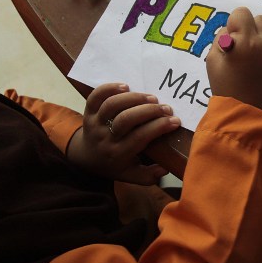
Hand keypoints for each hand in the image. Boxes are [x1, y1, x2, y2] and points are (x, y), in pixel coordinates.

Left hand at [66, 83, 180, 183]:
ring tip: (151, 97)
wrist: (87, 158)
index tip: (175, 121)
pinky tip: (126, 86)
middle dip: (149, 111)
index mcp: (117, 154)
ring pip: (111, 105)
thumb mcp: (131, 175)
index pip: (140, 137)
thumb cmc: (114, 164)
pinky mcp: (88, 111)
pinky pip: (95, 96)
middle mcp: (104, 138)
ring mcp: (94, 123)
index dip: (159, 127)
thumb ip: (149, 176)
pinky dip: (109, 88)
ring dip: (133, 98)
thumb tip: (166, 168)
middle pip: (126, 119)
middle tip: (166, 108)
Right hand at [205, 7, 261, 114]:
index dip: (233, 24)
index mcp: (245, 41)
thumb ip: (221, 39)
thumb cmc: (224, 88)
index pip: (242, 13)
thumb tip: (231, 32)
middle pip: (260, 19)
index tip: (231, 40)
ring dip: (260, 37)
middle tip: (241, 46)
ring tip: (251, 55)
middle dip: (249, 28)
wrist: (246, 114)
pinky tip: (259, 67)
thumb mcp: (212, 60)